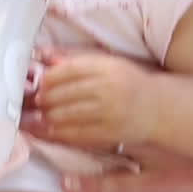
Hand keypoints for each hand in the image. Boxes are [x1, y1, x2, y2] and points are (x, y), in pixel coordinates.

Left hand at [29, 50, 159, 148]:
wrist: (157, 108)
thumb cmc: (127, 82)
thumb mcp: (107, 63)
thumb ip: (77, 60)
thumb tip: (45, 57)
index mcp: (106, 67)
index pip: (67, 70)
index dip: (48, 78)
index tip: (40, 83)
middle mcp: (107, 89)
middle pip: (63, 94)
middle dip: (44, 100)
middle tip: (35, 102)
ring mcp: (108, 113)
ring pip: (66, 116)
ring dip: (47, 117)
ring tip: (39, 116)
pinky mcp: (109, 133)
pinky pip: (77, 134)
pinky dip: (59, 133)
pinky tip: (50, 130)